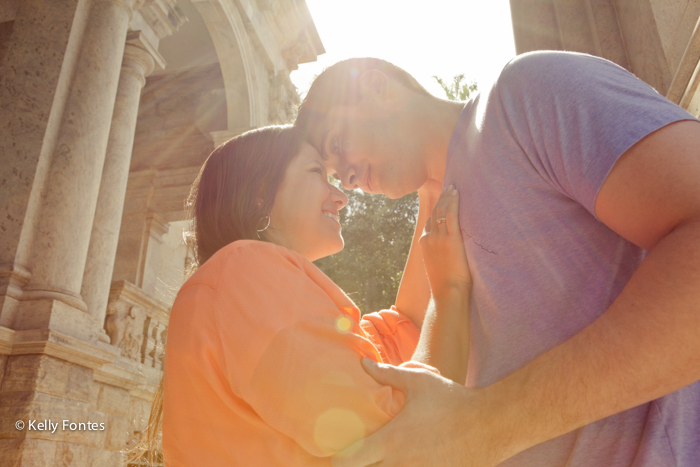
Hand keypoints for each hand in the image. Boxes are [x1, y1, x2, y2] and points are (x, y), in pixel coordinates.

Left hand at [331, 358, 504, 466]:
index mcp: (391, 441)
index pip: (349, 460)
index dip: (338, 458)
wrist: (491, 424)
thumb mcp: (418, 382)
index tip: (336, 452)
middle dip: (359, 465)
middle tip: (361, 454)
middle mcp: (400, 465)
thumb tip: (364, 363)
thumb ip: (387, 374)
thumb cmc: (452, 400)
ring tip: (382, 457)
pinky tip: (406, 461)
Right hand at [419, 186, 471, 297]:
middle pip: (434, 213)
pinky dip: (453, 202)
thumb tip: (447, 253)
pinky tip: (456, 193)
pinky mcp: (451, 239)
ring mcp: (439, 238)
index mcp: (424, 244)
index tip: (442, 200)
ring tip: (453, 187)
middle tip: (448, 187)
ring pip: (442, 211)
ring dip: (447, 197)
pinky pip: (451, 215)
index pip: (429, 221)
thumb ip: (439, 255)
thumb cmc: (445, 284)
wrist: (447, 292)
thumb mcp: (437, 266)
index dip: (436, 209)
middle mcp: (429, 238)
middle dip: (441, 199)